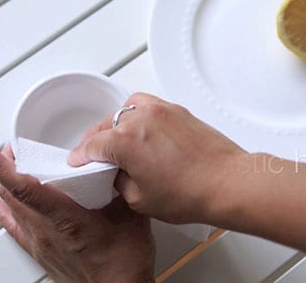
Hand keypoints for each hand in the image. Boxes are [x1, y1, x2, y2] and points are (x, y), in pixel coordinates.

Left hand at [0, 140, 154, 282]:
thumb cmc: (122, 261)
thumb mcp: (128, 213)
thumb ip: (119, 183)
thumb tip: (115, 158)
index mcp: (65, 217)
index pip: (23, 187)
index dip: (0, 166)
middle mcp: (45, 230)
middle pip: (10, 193)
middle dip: (6, 165)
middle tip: (14, 146)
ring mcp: (40, 242)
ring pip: (10, 207)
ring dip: (6, 183)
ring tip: (14, 164)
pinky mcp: (40, 251)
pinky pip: (12, 227)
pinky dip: (3, 210)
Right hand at [67, 93, 247, 223]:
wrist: (228, 183)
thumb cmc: (191, 193)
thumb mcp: (140, 199)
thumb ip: (119, 181)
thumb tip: (116, 174)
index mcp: (124, 140)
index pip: (91, 145)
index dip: (80, 156)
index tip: (77, 162)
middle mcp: (140, 118)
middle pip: (105, 125)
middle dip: (96, 140)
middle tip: (94, 156)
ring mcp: (160, 111)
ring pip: (125, 110)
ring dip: (116, 124)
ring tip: (117, 141)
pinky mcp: (177, 110)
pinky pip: (147, 106)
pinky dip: (137, 114)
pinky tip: (140, 129)